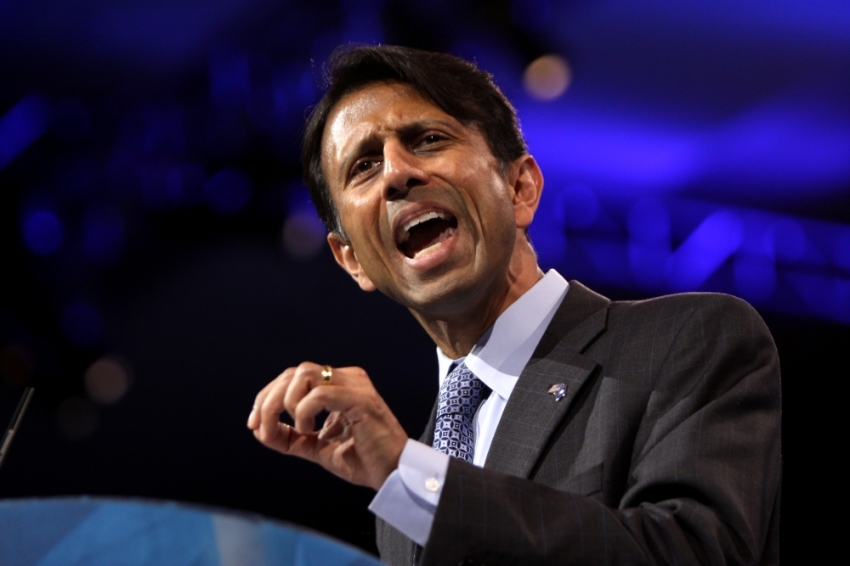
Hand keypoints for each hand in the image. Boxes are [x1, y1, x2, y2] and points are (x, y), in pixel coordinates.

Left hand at [247, 362, 408, 489]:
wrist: (393, 474)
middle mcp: (347, 378)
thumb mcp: (316, 448)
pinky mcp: (361, 400)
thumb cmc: (362, 459)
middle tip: (260, 428)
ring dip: (285, 402)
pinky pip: (320, 394)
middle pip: (294, 372)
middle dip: (268, 400)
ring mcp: (355, 385)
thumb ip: (290, 438)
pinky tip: (311, 431)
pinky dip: (304, 412)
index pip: (293, 377)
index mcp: (338, 385)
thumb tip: (260, 430)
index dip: (267, 397)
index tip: (254, 425)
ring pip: (304, 374)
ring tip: (295, 429)